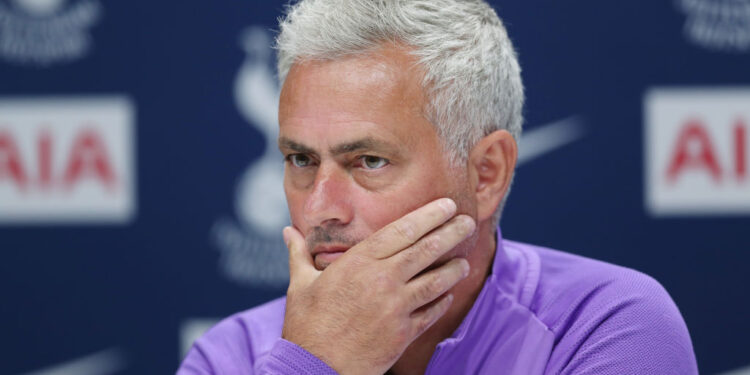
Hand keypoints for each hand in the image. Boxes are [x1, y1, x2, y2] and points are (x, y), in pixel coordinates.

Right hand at [281, 198, 474, 374]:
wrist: (315, 368)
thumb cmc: (305, 325)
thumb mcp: (299, 284)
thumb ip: (299, 254)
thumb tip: (287, 231)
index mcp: (358, 262)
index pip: (402, 230)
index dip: (429, 215)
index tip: (447, 205)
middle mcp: (382, 280)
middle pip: (427, 249)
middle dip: (451, 233)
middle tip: (468, 222)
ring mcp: (396, 307)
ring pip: (436, 281)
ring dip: (454, 268)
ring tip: (463, 261)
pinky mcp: (404, 333)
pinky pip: (431, 311)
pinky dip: (442, 301)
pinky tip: (448, 294)